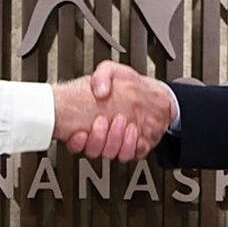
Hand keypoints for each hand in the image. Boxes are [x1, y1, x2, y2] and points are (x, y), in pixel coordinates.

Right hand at [59, 60, 174, 160]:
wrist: (153, 94)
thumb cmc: (130, 84)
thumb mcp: (113, 71)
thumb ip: (102, 75)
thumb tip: (98, 91)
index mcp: (88, 119)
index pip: (74, 141)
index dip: (75, 142)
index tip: (81, 132)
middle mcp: (100, 135)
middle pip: (92, 149)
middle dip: (97, 137)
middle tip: (103, 121)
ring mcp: (116, 143)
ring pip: (109, 153)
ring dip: (114, 139)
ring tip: (121, 121)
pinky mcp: (132, 148)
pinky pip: (128, 154)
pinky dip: (130, 145)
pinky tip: (133, 130)